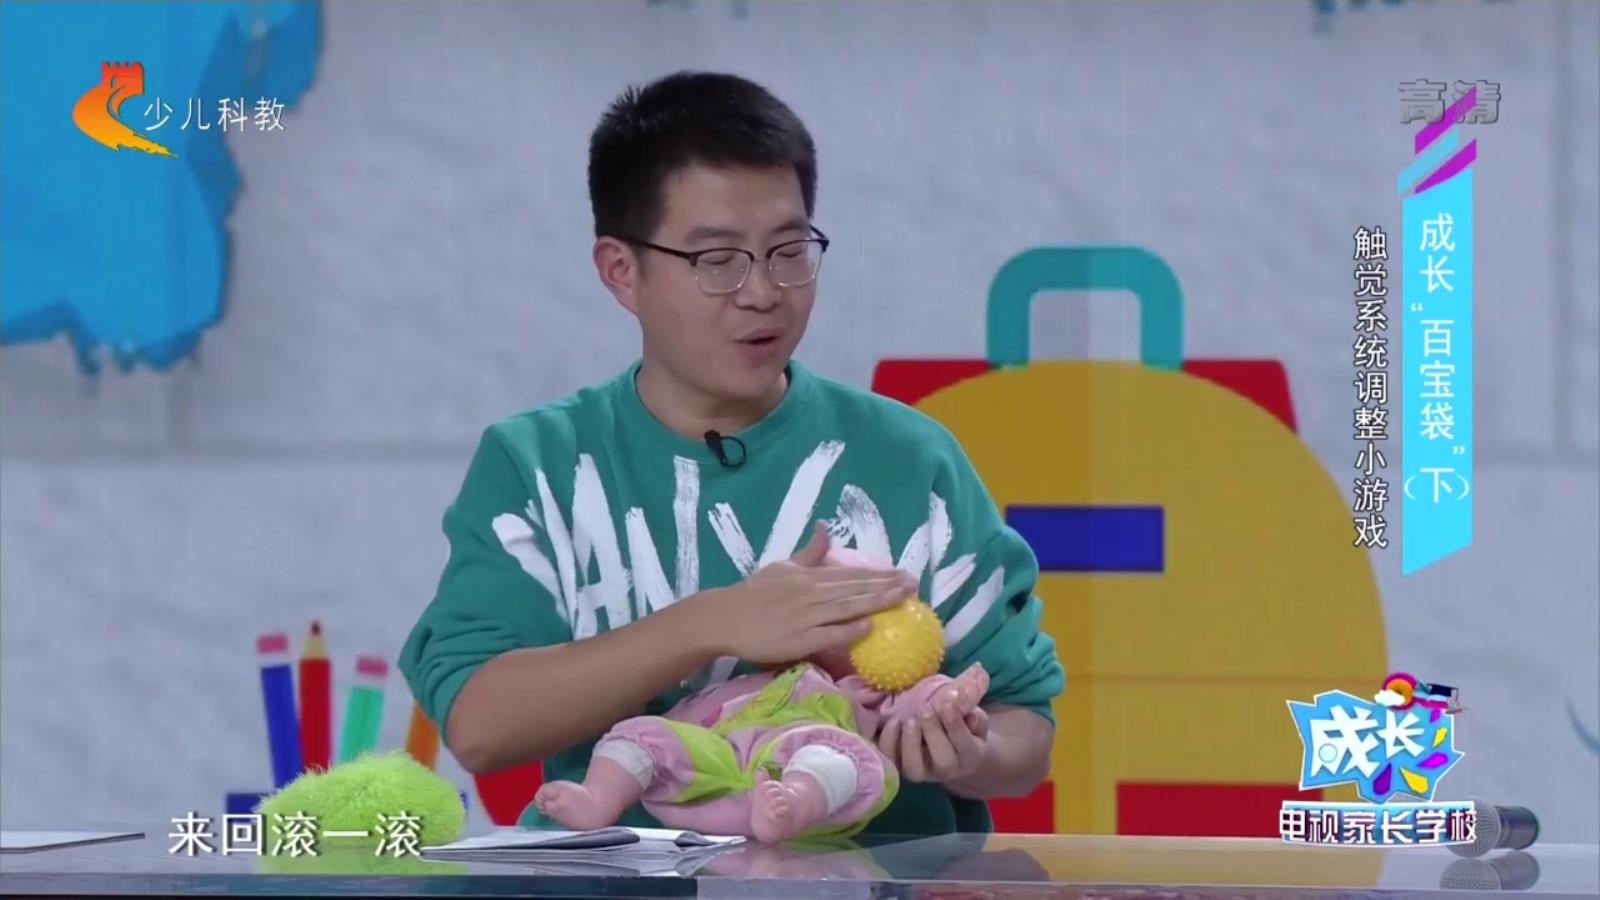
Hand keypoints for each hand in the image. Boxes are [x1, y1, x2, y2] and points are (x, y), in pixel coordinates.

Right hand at [693, 523, 917, 664]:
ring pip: (847, 608)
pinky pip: (827, 634)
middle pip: (856, 589)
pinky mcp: (798, 639)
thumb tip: (824, 528)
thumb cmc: (754, 595)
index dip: (880, 574)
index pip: (851, 574)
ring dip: (876, 603)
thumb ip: (808, 553)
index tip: (905, 574)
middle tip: (915, 585)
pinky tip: (869, 627)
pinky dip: (848, 630)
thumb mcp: (782, 567)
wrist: (724, 617)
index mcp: (810, 577)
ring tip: (902, 599)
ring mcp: (806, 617)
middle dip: (887, 586)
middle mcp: (812, 593)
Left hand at [879, 702, 988, 785]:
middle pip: (943, 761)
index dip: (956, 726)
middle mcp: (947, 769)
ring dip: (911, 741)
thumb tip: (963, 690)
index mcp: (970, 755)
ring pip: (915, 767)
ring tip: (910, 718)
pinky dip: (890, 743)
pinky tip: (895, 722)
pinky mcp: (901, 768)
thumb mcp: (971, 711)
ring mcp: (922, 771)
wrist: (946, 742)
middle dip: (933, 732)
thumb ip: (969, 702)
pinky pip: (892, 760)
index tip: (947, 705)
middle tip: (924, 709)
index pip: (966, 746)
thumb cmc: (961, 723)